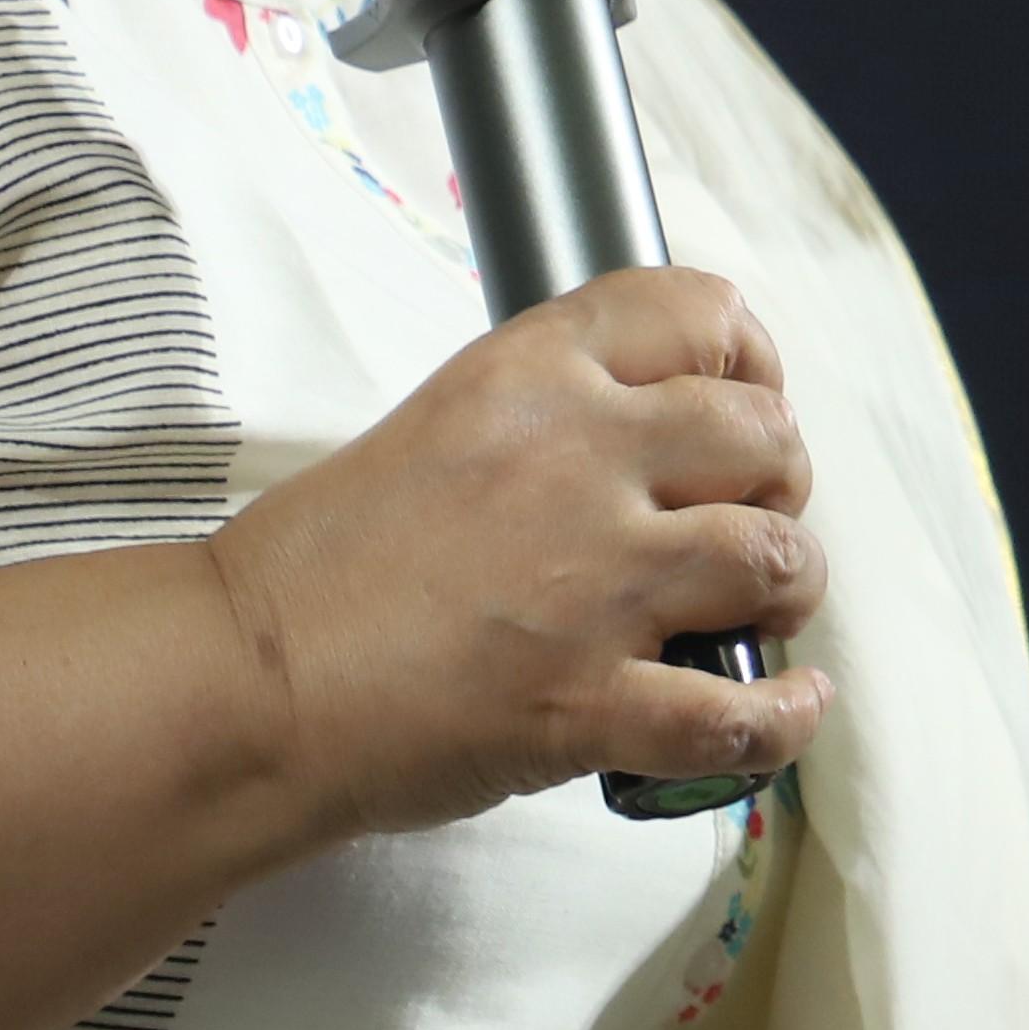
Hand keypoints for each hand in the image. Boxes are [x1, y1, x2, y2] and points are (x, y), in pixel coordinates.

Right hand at [200, 266, 828, 837]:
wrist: (239, 686)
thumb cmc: (315, 571)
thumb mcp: (437, 431)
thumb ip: (547, 421)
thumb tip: (644, 440)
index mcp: (530, 378)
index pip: (693, 310)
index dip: (750, 354)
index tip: (753, 394)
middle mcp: (579, 461)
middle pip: (762, 434)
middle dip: (781, 476)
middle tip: (753, 513)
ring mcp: (594, 584)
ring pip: (774, 557)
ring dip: (789, 587)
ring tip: (765, 611)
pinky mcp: (588, 701)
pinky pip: (737, 713)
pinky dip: (779, 719)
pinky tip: (784, 709)